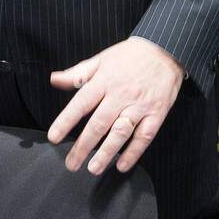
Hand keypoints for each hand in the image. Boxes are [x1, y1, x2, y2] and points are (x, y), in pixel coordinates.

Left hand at [47, 37, 184, 174]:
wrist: (165, 50)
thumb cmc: (130, 56)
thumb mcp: (101, 59)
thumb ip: (77, 73)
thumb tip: (54, 80)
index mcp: (104, 80)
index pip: (81, 104)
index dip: (66, 121)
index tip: (54, 137)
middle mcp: (121, 94)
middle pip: (99, 123)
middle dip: (83, 146)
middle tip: (71, 163)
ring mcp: (140, 105)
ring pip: (120, 133)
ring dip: (106, 153)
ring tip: (93, 168)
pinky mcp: (156, 114)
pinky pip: (144, 137)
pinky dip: (133, 153)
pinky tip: (121, 165)